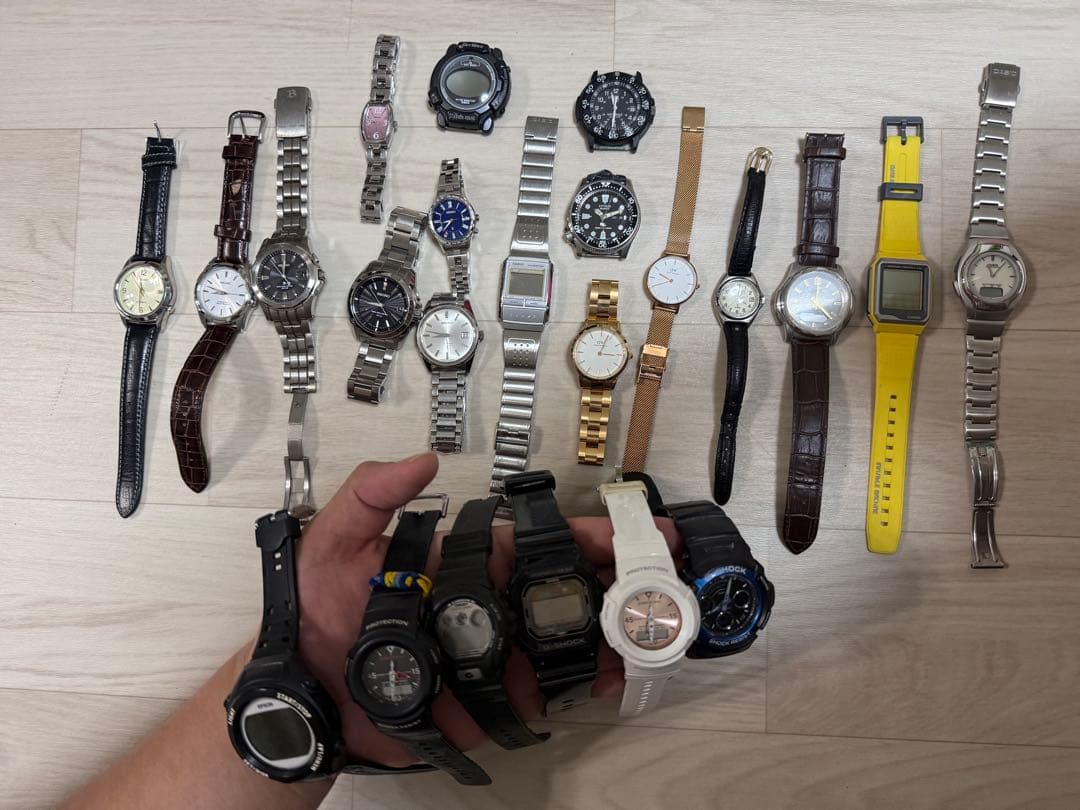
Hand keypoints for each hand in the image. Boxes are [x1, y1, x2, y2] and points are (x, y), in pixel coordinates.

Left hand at [291, 454, 683, 767]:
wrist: (301, 691)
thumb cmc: (315, 612)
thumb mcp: (335, 541)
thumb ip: (373, 496)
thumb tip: (422, 461)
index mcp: (460, 562)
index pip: (533, 543)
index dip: (582, 535)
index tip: (627, 531)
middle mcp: (484, 604)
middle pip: (562, 589)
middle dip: (615, 581)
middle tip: (664, 579)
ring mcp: (489, 653)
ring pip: (562, 638)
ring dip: (610, 630)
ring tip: (655, 626)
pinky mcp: (484, 699)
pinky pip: (542, 690)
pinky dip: (582, 682)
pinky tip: (614, 674)